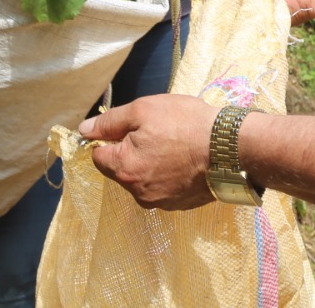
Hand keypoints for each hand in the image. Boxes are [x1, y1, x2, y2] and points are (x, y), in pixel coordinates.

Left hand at [78, 95, 219, 209]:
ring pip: (143, 179)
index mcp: (124, 169)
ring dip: (151, 164)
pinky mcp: (179, 205)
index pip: (99, 156)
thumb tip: (84, 130)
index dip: (110, 138)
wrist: (230, 147)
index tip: (130, 127)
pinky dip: (168, 175)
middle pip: (121, 169)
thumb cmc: (185, 123)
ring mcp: (160, 202)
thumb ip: (109, 122)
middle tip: (157, 132)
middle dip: (132, 151)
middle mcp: (138, 192)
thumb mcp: (143, 109)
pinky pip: (163, 188)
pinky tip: (184, 160)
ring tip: (174, 146)